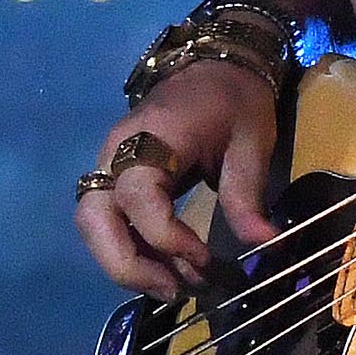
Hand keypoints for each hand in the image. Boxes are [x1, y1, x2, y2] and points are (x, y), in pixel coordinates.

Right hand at [75, 60, 283, 299]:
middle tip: (173, 291)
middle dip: (126, 263)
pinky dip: (129, 250)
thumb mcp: (251, 142)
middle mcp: (118, 152)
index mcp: (151, 137)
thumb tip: (263, 245)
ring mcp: (111, 163)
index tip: (205, 261)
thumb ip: (248, 194)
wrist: (217, 63)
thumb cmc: (235, 98)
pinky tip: (164, 270)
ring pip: (92, 224)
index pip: (138, 198)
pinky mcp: (117, 176)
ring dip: (123, 263)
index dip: (166, 238)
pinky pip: (107, 221)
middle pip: (94, 217)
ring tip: (172, 288)